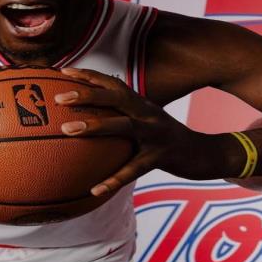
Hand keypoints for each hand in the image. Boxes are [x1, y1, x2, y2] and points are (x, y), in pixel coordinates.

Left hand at [55, 68, 231, 195]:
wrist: (203, 153)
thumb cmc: (164, 137)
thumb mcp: (145, 121)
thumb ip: (122, 116)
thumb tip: (90, 119)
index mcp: (141, 103)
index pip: (113, 83)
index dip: (89, 75)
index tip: (63, 72)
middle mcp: (148, 113)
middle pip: (116, 97)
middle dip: (88, 93)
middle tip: (59, 98)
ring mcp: (156, 134)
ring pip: (124, 126)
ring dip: (95, 126)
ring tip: (67, 130)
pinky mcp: (162, 157)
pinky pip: (134, 169)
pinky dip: (114, 179)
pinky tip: (94, 189)